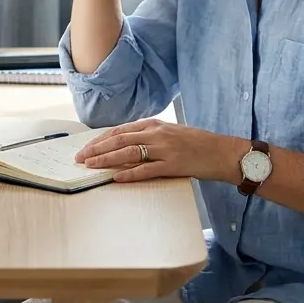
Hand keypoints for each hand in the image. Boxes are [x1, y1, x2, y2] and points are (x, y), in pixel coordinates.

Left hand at [74, 118, 247, 183]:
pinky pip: (147, 169)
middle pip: (119, 140)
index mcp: (155, 125)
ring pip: (129, 152)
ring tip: (91, 166)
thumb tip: (126, 145)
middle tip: (80, 158)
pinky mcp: (173, 165)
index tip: (86, 148)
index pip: (120, 130)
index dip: (101, 140)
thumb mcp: (171, 133)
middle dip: (97, 149)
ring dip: (107, 160)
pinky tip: (116, 177)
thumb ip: (150, 136)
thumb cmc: (197, 144)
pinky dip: (130, 173)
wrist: (223, 151)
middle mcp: (157, 134)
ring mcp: (165, 149)